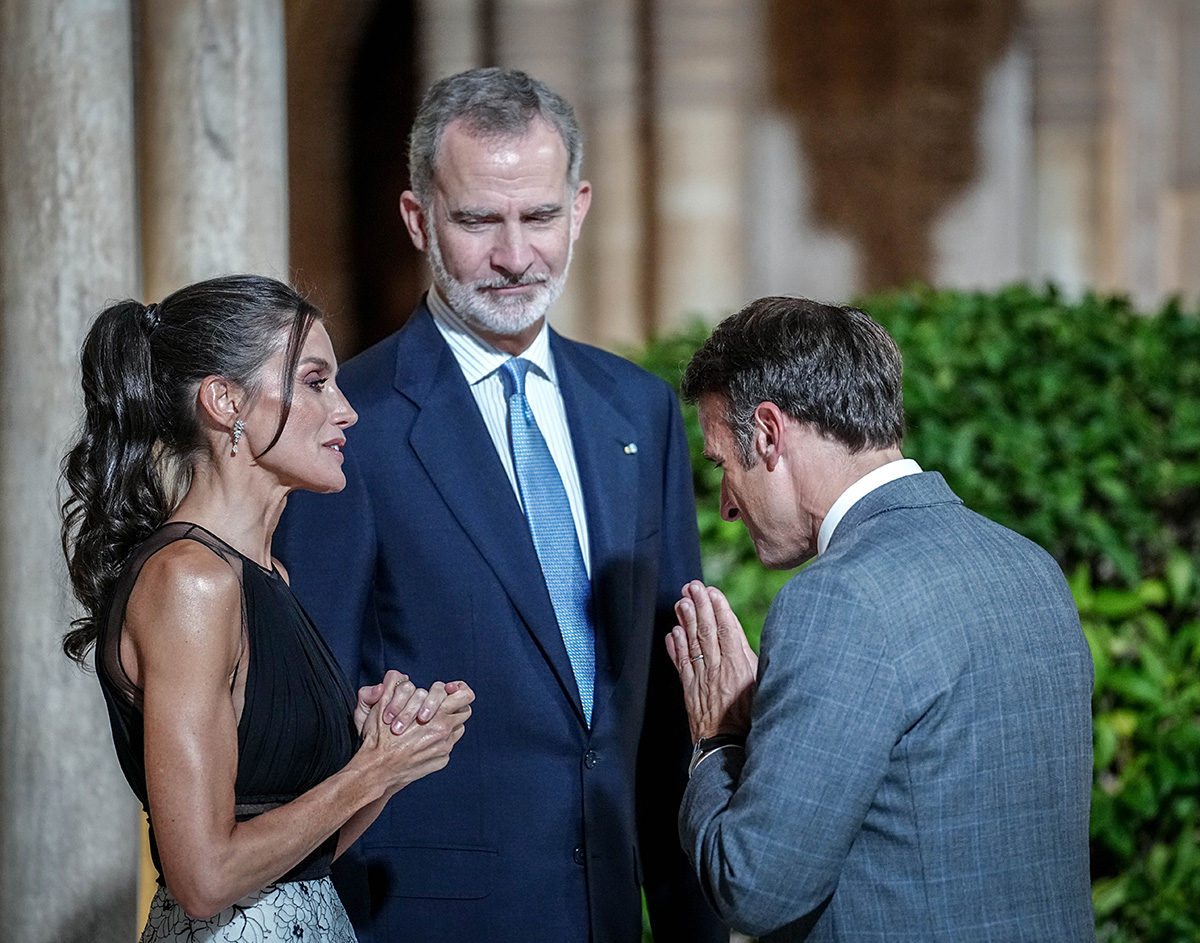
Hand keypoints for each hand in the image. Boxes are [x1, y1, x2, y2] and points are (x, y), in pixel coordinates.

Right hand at [357, 680, 474, 793]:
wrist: (378, 770)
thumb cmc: (379, 738)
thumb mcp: (383, 705)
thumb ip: (395, 686)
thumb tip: (402, 676)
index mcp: (437, 714)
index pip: (465, 696)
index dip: (459, 690)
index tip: (449, 690)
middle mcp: (445, 731)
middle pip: (465, 711)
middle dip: (456, 705)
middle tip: (444, 705)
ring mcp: (445, 747)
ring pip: (458, 728)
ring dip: (448, 722)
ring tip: (431, 722)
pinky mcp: (441, 760)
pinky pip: (449, 744)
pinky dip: (440, 740)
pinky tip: (424, 740)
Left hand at [666, 580, 757, 741]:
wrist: (728, 750)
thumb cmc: (753, 721)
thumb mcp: (763, 688)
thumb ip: (753, 664)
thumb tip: (746, 642)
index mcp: (739, 668)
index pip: (727, 631)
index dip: (719, 609)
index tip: (712, 591)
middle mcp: (718, 670)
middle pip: (707, 632)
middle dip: (700, 606)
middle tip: (692, 586)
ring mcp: (702, 680)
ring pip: (693, 644)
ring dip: (687, 620)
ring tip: (682, 601)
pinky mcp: (690, 691)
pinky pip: (682, 665)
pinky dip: (676, 647)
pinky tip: (673, 632)